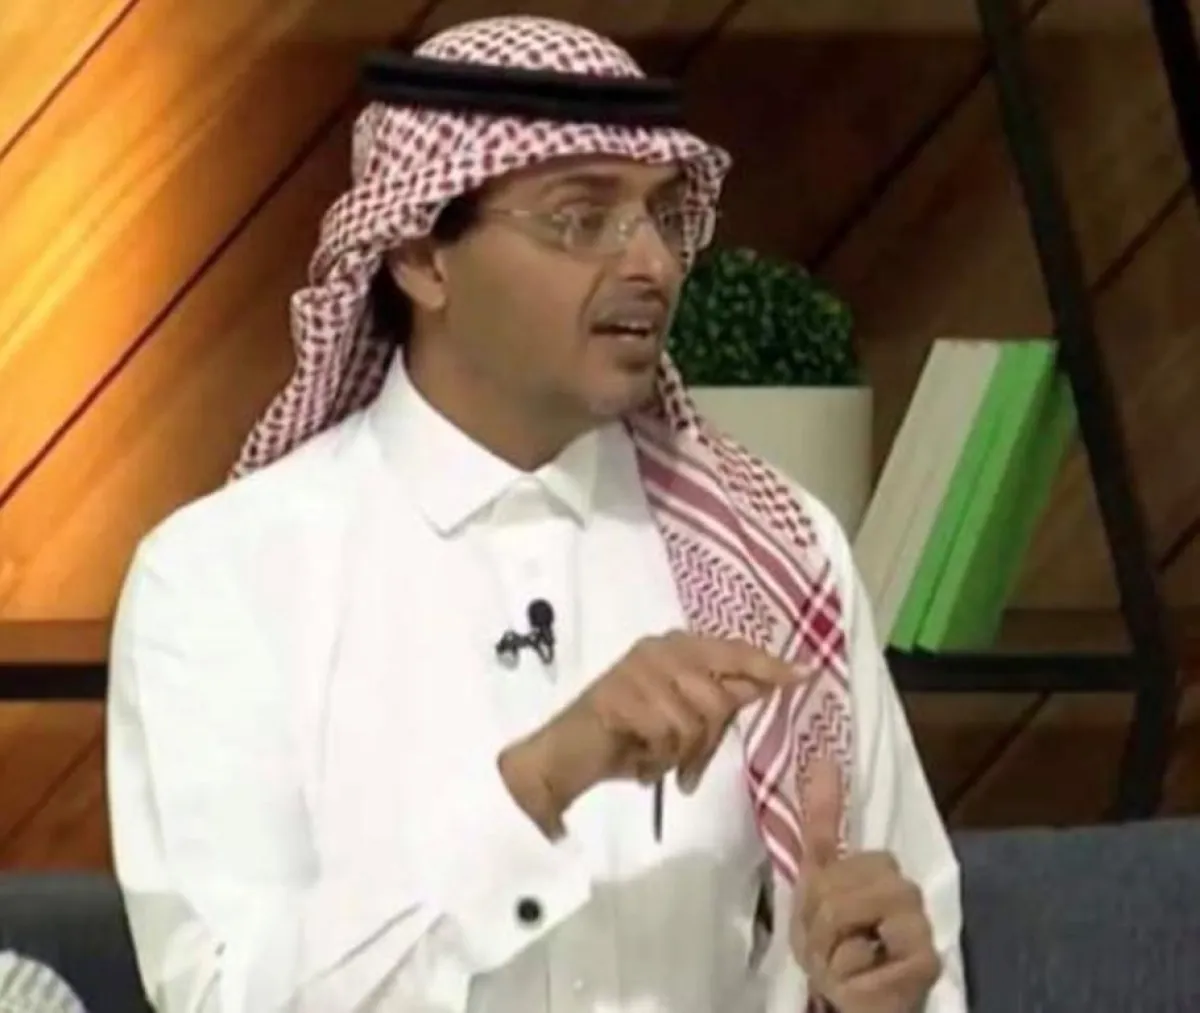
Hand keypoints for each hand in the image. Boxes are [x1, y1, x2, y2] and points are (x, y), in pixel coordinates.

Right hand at [502, 631, 804, 831]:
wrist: (566, 759)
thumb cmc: (625, 740)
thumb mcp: (681, 719)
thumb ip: (719, 699)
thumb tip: (767, 684)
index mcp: (675, 647)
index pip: (732, 651)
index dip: (767, 666)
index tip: (804, 674)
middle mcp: (658, 648)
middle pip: (719, 697)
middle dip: (705, 741)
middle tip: (683, 763)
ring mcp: (638, 669)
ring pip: (694, 720)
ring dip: (678, 754)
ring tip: (653, 758)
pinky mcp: (620, 695)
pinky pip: (667, 734)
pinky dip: (656, 757)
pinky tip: (637, 758)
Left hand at [791, 759, 939, 1012]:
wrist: (852, 1002)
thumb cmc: (834, 944)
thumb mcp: (815, 882)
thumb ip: (821, 821)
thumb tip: (821, 755)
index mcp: (878, 865)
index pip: (829, 846)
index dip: (812, 888)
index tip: (817, 913)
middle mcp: (906, 886)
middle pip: (832, 883)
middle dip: (816, 920)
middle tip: (828, 945)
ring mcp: (920, 923)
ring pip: (842, 912)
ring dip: (827, 949)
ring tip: (843, 963)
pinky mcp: (926, 959)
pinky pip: (859, 953)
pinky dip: (848, 974)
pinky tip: (863, 980)